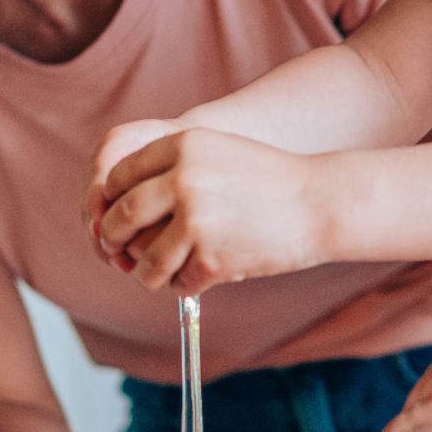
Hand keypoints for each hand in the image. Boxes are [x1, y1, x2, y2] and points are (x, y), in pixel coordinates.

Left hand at [94, 128, 332, 295]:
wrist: (321, 203)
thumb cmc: (270, 179)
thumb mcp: (218, 151)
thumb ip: (172, 166)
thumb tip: (118, 202)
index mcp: (184, 146)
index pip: (120, 175)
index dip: (109, 199)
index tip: (115, 214)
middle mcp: (185, 180)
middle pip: (122, 216)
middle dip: (113, 238)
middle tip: (115, 249)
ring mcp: (198, 220)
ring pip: (145, 258)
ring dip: (145, 272)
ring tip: (155, 274)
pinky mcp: (213, 258)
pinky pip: (179, 282)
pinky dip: (185, 285)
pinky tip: (198, 277)